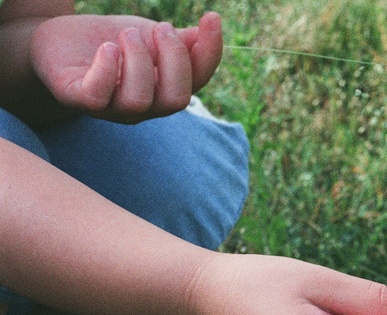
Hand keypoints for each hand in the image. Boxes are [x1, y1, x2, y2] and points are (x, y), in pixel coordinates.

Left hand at [29, 12, 221, 122]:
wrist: (58, 44)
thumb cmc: (109, 45)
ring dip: (139, 61)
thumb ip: (179, 41)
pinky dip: (106, 70)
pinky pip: (97, 96)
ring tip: (126, 33)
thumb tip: (210, 28)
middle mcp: (144, 106)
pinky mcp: (77, 98)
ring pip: (139, 100)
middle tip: (161, 28)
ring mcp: (111, 108)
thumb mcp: (148, 38)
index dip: (210, 52)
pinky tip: (107, 48)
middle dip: (174, 60)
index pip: (198, 81)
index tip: (211, 17)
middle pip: (176, 100)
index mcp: (165, 90)